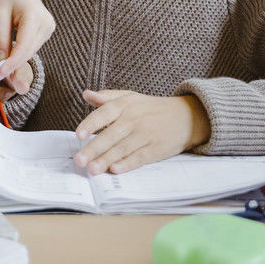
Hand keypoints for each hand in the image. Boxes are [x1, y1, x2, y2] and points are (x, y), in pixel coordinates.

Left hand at [0, 0, 53, 82]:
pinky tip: (8, 58)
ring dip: (16, 60)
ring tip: (0, 69)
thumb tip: (1, 62)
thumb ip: (1, 38)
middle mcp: (46, 23)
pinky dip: (20, 53)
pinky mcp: (45, 30)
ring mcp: (48, 27)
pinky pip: (31, 47)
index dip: (11, 63)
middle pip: (28, 51)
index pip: (24, 47)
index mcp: (35, 16)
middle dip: (12, 65)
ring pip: (30, 51)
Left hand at [72, 90, 209, 174]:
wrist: (185, 116)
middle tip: (79, 160)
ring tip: (92, 169)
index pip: (104, 113)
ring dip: (106, 159)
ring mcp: (146, 135)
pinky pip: (139, 157)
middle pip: (111, 135)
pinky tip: (115, 169)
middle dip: (94, 149)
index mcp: (125, 105)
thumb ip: (107, 97)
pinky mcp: (156, 149)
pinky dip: (127, 164)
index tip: (78, 135)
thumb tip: (86, 94)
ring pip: (123, 148)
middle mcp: (134, 119)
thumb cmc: (151, 108)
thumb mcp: (130, 97)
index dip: (91, 124)